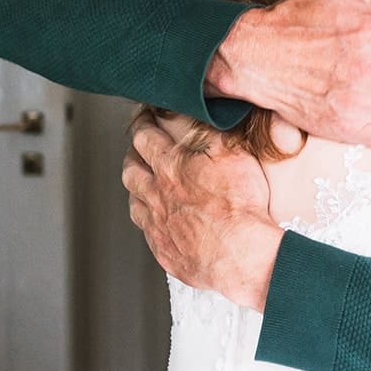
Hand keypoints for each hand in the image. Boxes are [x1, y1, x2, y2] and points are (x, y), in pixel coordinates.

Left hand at [123, 111, 282, 310]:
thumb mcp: (234, 153)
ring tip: (142, 181)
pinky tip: (155, 217)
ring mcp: (157, 222)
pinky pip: (144, 229)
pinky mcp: (163, 248)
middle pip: (131, 168)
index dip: (142, 123)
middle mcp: (157, 193)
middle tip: (137, 148)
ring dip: (135, 186)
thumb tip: (203, 118)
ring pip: (133, 199)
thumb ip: (213, 132)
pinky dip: (147, 218)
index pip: (145, 136)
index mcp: (171, 166)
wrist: (239, 253)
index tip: (143, 117)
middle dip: (132, 154)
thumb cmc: (239, 205)